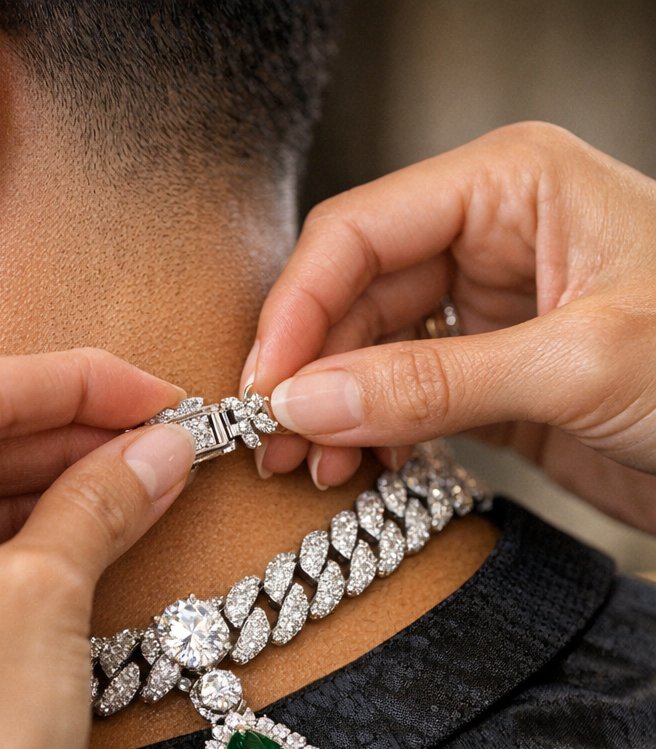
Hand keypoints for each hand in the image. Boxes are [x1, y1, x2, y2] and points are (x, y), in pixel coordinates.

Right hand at [244, 122, 655, 532]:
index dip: (298, 309)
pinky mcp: (489, 376)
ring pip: (368, 350)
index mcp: (510, 185)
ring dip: (334, 410)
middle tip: (274, 443)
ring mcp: (485, 309)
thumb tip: (303, 403)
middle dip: (310, 371)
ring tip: (313, 468)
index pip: (359, 233)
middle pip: (352, 295)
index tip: (265, 386)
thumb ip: (430, 383)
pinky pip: (402, 395)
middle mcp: (488, 237)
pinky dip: (373, 432)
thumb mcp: (577, 366)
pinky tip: (360, 466)